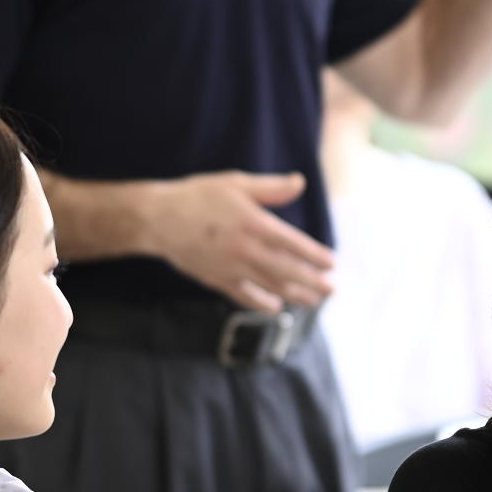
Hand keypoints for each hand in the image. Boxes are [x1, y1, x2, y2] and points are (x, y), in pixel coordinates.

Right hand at [150, 172, 334, 311]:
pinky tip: (276, 309)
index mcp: (254, 223)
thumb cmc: (198, 195)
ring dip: (294, 296)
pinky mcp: (216, 279)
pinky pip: (244, 296)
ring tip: (313, 301)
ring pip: (269, 286)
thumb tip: (300, 182)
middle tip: (331, 290)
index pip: (294, 244)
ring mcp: (231, 268)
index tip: (332, 264)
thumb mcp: (236, 183)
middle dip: (312, 282)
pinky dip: (261, 304)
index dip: (315, 256)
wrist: (158, 218)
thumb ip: (270, 188)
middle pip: (287, 271)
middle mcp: (246, 249)